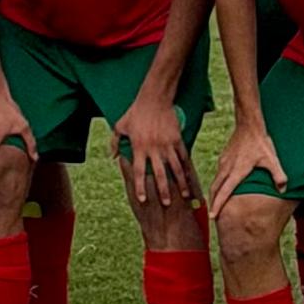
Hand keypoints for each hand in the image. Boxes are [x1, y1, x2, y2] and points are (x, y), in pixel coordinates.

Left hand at [116, 89, 198, 205]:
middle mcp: (153, 148)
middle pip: (158, 174)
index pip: (138, 171)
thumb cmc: (135, 112)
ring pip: (174, 168)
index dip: (140, 186)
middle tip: (167, 205)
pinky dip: (187, 168)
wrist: (154, 98)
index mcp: (139, 147)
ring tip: (186, 196)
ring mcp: (167, 144)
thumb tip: (113, 157)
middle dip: (163, 190)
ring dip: (180, 183)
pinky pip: (183, 157)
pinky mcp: (177, 139)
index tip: (143, 199)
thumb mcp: (120, 126)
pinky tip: (190, 177)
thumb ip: (115, 142)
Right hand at [208, 122, 286, 216]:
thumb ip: (278, 175)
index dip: (218, 205)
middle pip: (215, 189)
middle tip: (212, 216)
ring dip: (214, 193)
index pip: (224, 192)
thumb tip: (283, 189)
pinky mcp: (224, 157)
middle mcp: (227, 168)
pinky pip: (218, 174)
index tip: (212, 216)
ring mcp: (224, 162)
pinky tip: (221, 187)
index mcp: (236, 171)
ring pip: (215, 181)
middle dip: (213, 203)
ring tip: (215, 204)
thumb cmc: (260, 142)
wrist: (249, 124)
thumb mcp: (271, 159)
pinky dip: (217, 184)